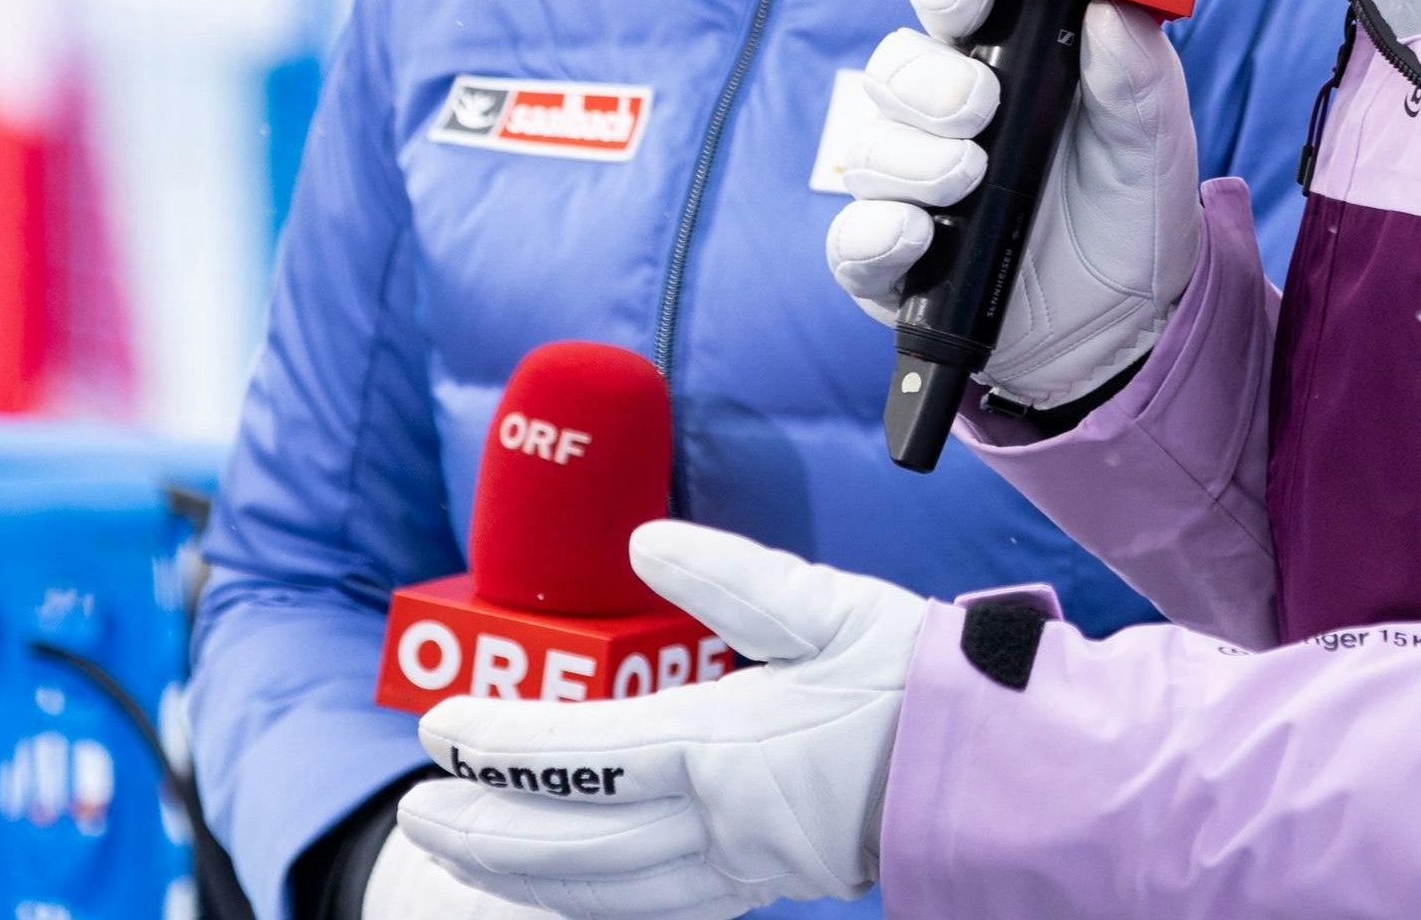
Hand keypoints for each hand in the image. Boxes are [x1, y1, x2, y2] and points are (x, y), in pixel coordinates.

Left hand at [395, 522, 924, 919]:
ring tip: (457, 855)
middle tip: (414, 811)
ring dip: (523, 875)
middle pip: (579, 843)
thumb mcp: (829, 606)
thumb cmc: (923, 682)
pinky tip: (555, 890)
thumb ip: (732, 577)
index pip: (588, 756)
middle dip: (487, 829)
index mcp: (730, 749)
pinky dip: (590, 902)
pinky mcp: (769, 885)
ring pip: (610, 891)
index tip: (439, 729)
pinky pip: (657, 909)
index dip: (505, 746)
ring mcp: (747, 868)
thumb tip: (646, 538)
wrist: (1006, 770)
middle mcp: (726, 824)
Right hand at [822, 0, 1199, 409]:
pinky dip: (874, 232)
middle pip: (894, 67)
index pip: (951, 0)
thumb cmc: (1129, 211)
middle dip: (927, 79)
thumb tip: (1114, 6)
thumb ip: (1136, 74)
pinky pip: (849, 237)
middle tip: (978, 107)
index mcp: (1002, 63)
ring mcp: (910, 188)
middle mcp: (942, 118)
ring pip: (867, 148)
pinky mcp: (889, 262)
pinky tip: (916, 235)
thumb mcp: (1152, 140)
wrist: (1127, 329)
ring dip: (911, 159)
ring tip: (968, 179)